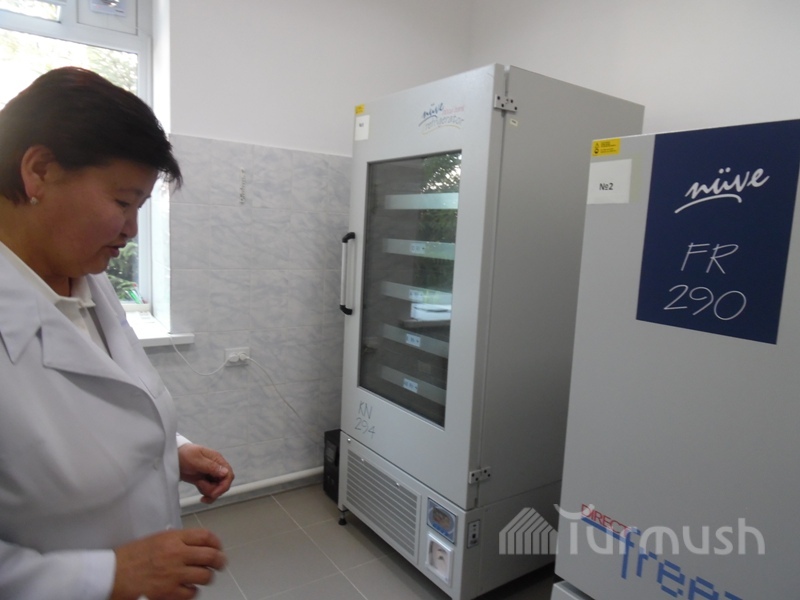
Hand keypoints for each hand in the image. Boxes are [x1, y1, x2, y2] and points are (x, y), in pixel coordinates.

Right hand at [111, 528, 225, 599]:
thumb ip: (177, 540)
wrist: (112, 573)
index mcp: (173, 538)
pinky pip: (191, 593)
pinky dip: (192, 591)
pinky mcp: (168, 592)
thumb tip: (196, 545)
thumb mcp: (156, 539)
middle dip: (219, 561)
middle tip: (220, 564)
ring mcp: (174, 574)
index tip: (218, 547)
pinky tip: (187, 588)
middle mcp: (176, 554)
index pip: (206, 536)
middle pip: (211, 556)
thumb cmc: (130, 556)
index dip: (216, 542)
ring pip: (205, 576)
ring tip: (202, 577)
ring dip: (206, 577)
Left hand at [178, 443, 233, 503]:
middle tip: (202, 487)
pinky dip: (207, 495)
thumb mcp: (196, 459)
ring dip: (209, 491)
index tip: (214, 493)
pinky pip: (211, 491)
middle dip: (215, 490)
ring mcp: (211, 475)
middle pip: (224, 484)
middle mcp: (216, 468)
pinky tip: (200, 495)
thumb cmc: (184, 454)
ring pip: (218, 489)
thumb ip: (211, 466)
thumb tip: (225, 472)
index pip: (228, 474)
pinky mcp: (205, 481)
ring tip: (198, 484)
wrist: (173, 457)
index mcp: (217, 460)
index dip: (224, 485)